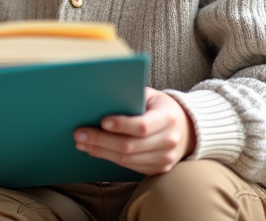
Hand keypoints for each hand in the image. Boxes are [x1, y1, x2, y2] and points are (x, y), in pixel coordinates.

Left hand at [73, 88, 195, 174]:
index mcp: (168, 118)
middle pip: (130, 146)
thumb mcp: (151, 96)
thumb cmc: (160, 107)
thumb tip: (100, 99)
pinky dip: (110, 159)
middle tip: (79, 134)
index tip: (102, 121)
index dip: (122, 125)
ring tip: (82, 143)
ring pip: (127, 159)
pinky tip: (95, 150)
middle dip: (101, 140)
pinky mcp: (158, 169)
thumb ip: (131, 97)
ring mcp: (165, 158)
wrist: (186, 128)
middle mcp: (169, 141)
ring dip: (101, 152)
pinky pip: (130, 167)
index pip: (142, 126)